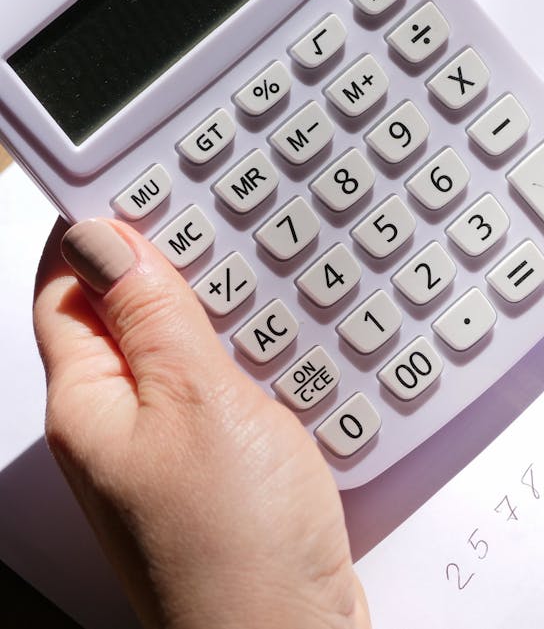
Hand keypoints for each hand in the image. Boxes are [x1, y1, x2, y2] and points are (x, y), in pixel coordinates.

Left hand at [33, 219, 369, 628]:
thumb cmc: (231, 542)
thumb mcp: (197, 402)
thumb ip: (155, 318)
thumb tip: (107, 239)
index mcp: (89, 401)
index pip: (68, 287)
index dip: (99, 229)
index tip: (149, 181)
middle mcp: (120, 426)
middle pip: (126, 316)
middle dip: (170, 264)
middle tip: (223, 218)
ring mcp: (172, 451)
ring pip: (186, 353)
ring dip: (224, 313)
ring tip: (268, 275)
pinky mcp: (223, 470)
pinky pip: (229, 394)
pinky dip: (259, 362)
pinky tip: (295, 351)